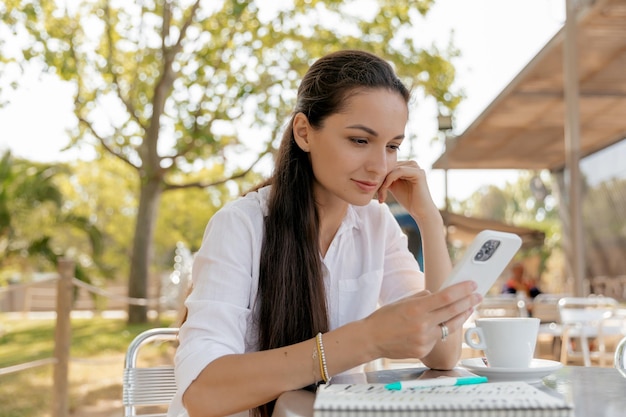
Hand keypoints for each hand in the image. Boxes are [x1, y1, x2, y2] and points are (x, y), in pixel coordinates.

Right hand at [363, 281, 480, 359]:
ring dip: (461, 317)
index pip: (446, 297)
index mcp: (416, 309)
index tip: (472, 285)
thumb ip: (423, 298)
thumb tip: (439, 296)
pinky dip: (440, 331)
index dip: (462, 290)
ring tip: (469, 308)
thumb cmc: (385, 318)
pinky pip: (437, 338)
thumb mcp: (403, 302)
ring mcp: (424, 340)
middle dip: (468, 302)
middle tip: (477, 295)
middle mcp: (422, 325)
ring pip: (450, 327)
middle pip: (453, 311)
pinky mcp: (424, 351)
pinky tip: (439, 325)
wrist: (371, 339)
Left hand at [377, 160, 437, 221]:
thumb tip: (373, 173)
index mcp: (406, 165)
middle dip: (381, 180)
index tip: (375, 192)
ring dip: (384, 182)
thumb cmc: (408, 200)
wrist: (420, 211)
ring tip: (382, 196)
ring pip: (392, 169)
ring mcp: (416, 167)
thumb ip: (386, 177)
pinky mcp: (418, 172)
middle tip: (378, 196)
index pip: (388, 166)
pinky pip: (399, 171)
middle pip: (389, 167)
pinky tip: (385, 189)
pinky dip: (389, 179)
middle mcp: (412, 164)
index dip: (379, 177)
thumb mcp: (393, 186)